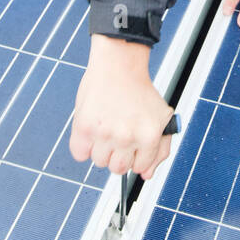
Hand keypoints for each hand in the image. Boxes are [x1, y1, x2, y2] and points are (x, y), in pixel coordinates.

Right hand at [69, 35, 174, 180]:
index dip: (134, 154)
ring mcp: (104, 133)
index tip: (132, 140)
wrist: (119, 65)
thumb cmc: (139, 91)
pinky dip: (83, 145)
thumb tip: (147, 175)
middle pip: (117, 169)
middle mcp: (127, 137)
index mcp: (149, 136)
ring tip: (106, 126)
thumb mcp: (161, 118)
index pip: (139, 168)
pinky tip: (92, 128)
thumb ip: (160, 149)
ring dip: (100, 148)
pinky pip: (79, 154)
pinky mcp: (84, 127)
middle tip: (118, 132)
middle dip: (118, 154)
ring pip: (99, 162)